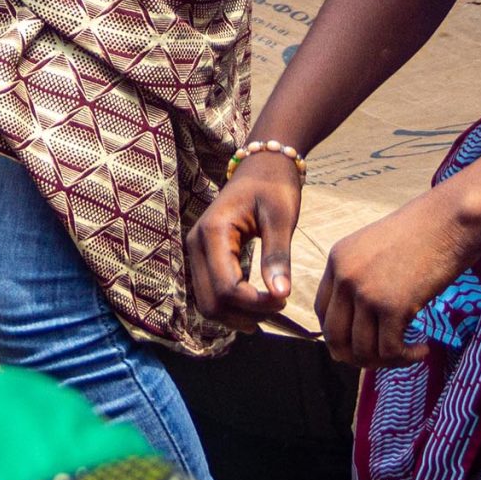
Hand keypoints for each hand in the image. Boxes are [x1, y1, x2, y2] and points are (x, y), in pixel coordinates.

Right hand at [187, 153, 302, 330]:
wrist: (261, 164)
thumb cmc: (274, 185)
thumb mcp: (280, 217)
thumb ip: (277, 256)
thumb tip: (280, 294)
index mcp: (213, 232)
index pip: (226, 288)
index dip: (255, 303)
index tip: (284, 299)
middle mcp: (196, 244)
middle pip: (211, 303)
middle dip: (245, 314)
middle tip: (278, 305)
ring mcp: (196, 251)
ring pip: (207, 304)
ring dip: (237, 315)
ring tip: (269, 306)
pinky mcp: (203, 257)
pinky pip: (210, 293)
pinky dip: (231, 306)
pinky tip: (256, 304)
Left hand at [315, 184, 480, 368]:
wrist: (452, 217)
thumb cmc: (425, 232)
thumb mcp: (378, 249)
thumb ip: (363, 278)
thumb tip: (362, 327)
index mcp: (338, 258)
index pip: (322, 312)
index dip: (340, 336)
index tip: (363, 344)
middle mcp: (345, 276)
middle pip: (336, 337)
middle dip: (357, 357)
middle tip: (384, 359)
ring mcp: (366, 291)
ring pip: (363, 350)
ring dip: (386, 361)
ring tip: (409, 352)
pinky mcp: (392, 306)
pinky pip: (391, 351)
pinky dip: (407, 358)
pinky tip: (423, 349)